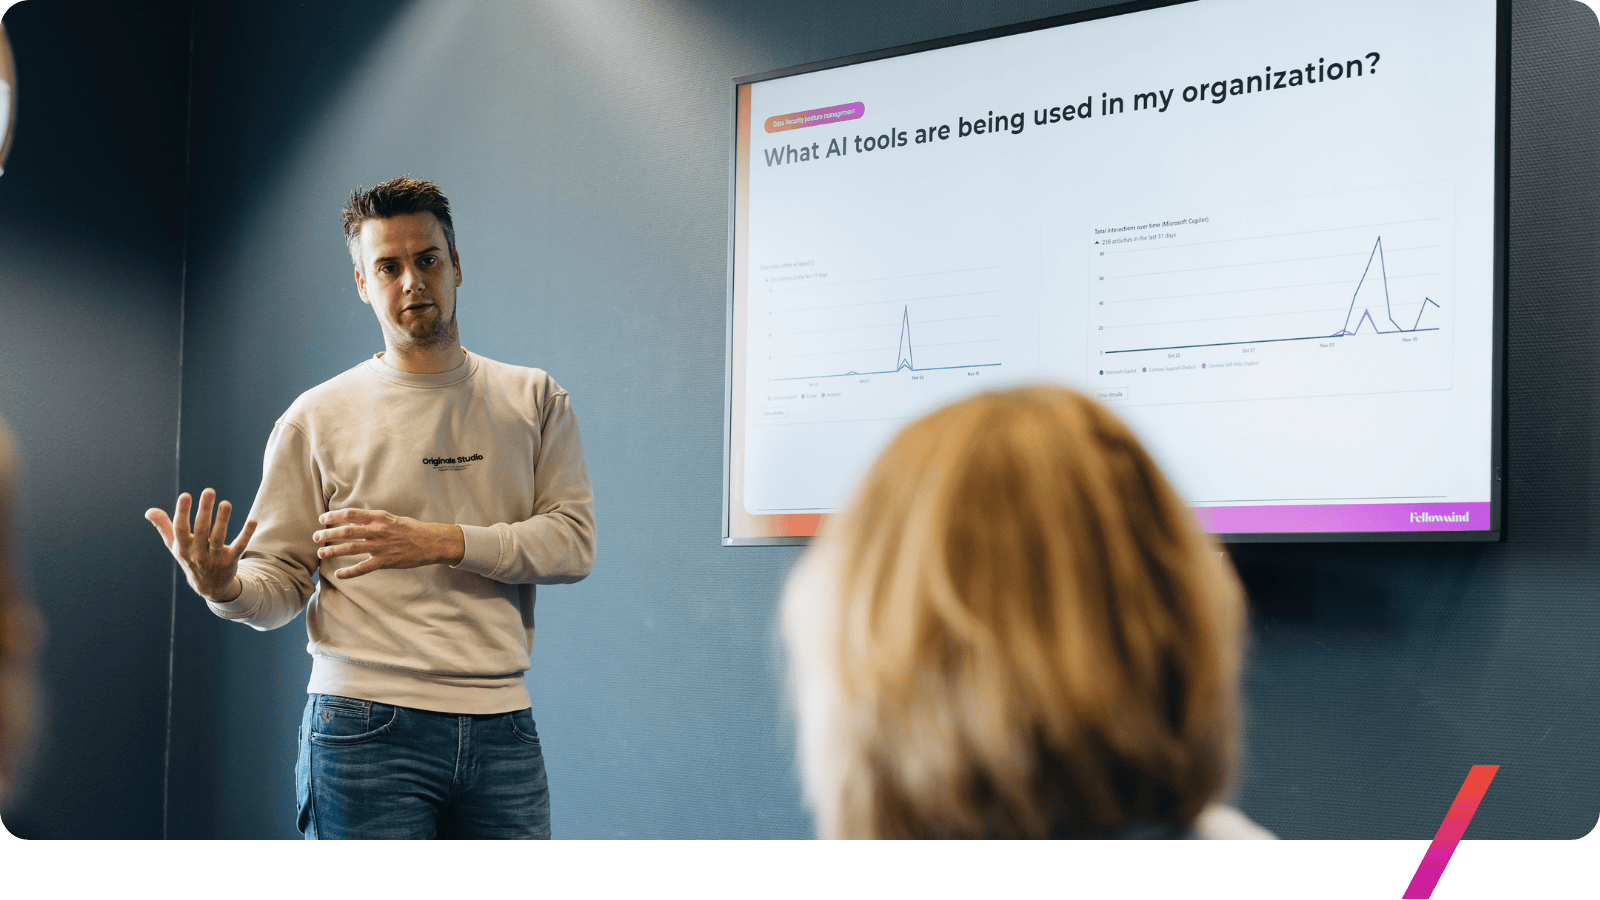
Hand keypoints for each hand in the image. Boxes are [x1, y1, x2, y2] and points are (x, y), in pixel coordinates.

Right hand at [145, 489, 256, 601]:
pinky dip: (246, 534)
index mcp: (182, 547)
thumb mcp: (175, 546)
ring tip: (226, 503)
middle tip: (209, 491)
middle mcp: (197, 553)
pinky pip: (239, 546)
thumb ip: (164, 527)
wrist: (208, 586)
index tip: (185, 495)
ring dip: (223, 520)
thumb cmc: (190, 558)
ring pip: (219, 537)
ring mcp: (214, 558)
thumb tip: (149, 511)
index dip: (182, 512)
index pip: (181, 528)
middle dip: (204, 510)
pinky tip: (253, 521)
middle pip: (201, 530)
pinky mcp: (231, 560)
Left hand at [312, 509, 464, 578]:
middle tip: (316, 537)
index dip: (334, 516)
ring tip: (321, 553)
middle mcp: (378, 531)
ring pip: (351, 549)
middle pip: (346, 531)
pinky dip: (349, 572)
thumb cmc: (412, 529)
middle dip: (328, 534)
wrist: (431, 542)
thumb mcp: (393, 519)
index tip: (323, 519)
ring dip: (333, 551)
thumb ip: (374, 520)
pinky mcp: (385, 561)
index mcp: (379, 518)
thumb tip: (355, 521)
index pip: (350, 514)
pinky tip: (338, 574)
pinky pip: (363, 568)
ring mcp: (381, 547)